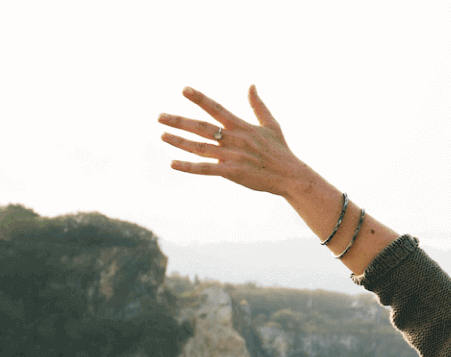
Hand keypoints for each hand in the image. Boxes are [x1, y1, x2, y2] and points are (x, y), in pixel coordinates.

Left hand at [159, 86, 313, 196]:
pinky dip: (189, 167)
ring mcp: (232, 156)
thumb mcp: (271, 125)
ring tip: (162, 135)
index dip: (200, 98)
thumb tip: (251, 85)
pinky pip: (206, 169)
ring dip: (179, 141)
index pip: (216, 108)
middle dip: (179, 121)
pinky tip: (173, 163)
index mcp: (242, 126)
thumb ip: (258, 105)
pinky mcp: (232, 172)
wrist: (291, 176)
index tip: (184, 89)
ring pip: (199, 147)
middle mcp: (234, 139)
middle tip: (159, 116)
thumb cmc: (281, 151)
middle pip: (201, 127)